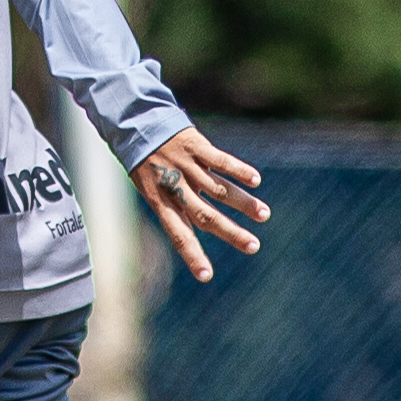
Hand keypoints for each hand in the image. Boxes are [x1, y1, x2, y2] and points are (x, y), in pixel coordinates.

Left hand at [130, 128, 267, 281]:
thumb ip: (177, 208)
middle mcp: (174, 186)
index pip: (178, 234)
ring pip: (218, 189)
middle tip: (253, 247)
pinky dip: (238, 171)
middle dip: (231, 233)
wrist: (137, 124)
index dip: (192, 255)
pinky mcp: (195, 146)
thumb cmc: (148, 164)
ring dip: (243, 203)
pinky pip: (220, 161)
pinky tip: (255, 181)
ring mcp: (185, 166)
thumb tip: (203, 230)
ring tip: (264, 215)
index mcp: (160, 202)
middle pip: (205, 215)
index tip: (207, 276)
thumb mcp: (153, 190)